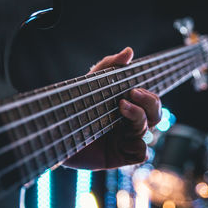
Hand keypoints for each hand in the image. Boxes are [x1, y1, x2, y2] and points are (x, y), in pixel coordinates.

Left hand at [63, 47, 160, 169]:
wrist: (51, 132)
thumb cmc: (71, 106)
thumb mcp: (91, 83)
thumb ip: (110, 66)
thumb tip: (130, 51)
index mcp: (126, 108)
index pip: (151, 103)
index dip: (149, 97)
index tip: (134, 89)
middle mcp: (128, 124)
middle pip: (156, 116)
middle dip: (150, 104)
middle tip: (131, 95)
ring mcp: (124, 140)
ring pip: (148, 132)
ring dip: (138, 120)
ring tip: (120, 110)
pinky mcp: (119, 156)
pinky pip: (142, 154)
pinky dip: (138, 147)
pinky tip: (122, 141)